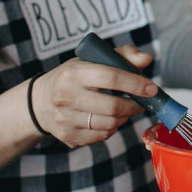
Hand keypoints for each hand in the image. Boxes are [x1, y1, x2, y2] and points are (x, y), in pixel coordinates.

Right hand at [31, 44, 156, 146]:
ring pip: (109, 124)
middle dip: (134, 106)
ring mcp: (65, 119)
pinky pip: (101, 136)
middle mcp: (66, 96)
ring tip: (125, 109)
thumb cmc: (74, 76)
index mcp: (73, 72)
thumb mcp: (91, 59)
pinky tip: (110, 119)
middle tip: (141, 102)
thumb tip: (147, 60)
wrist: (40, 101)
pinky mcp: (68, 136)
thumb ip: (122, 55)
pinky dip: (112, 128)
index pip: (111, 78)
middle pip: (112, 107)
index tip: (151, 88)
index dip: (135, 84)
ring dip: (124, 118)